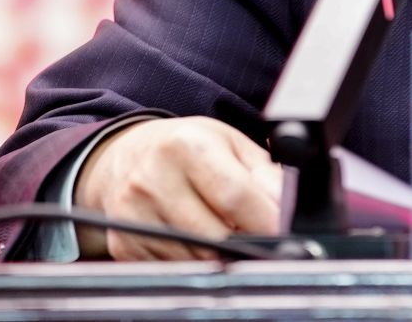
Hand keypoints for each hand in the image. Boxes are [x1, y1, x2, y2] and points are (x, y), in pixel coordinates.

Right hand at [72, 116, 285, 260]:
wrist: (125, 154)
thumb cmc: (185, 147)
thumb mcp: (228, 143)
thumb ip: (263, 173)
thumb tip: (288, 208)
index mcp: (185, 146)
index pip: (233, 196)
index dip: (264, 220)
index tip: (284, 234)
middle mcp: (152, 179)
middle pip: (214, 235)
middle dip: (243, 242)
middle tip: (254, 234)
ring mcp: (133, 215)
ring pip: (195, 259)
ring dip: (218, 256)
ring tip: (221, 231)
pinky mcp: (123, 244)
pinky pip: (171, 268)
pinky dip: (191, 262)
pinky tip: (192, 239)